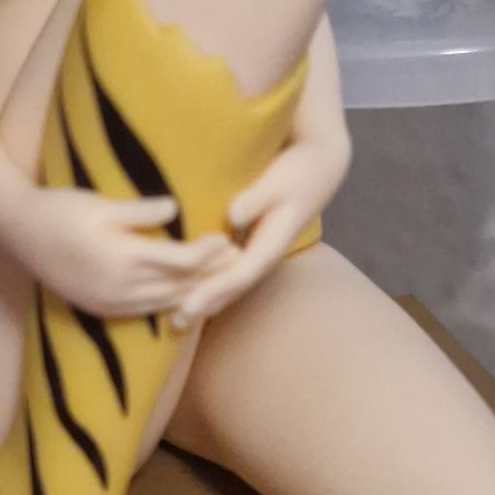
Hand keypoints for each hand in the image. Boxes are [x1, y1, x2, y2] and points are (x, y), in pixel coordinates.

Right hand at [1, 182, 236, 318]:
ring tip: (218, 279)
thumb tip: (177, 210)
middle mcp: (120, 288)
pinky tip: (182, 296)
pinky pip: (144, 313)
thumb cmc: (60, 209)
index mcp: (124, 258)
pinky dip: (168, 305)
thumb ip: (141, 212)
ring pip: (164, 304)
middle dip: (210, 276)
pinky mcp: (99, 308)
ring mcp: (108, 302)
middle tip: (239, 262)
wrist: (16, 232)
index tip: (230, 240)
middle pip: (179, 287)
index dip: (209, 253)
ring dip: (194, 293)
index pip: (181, 262)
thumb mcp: (101, 204)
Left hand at [171, 137, 346, 326]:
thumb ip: (256, 198)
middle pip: (233, 289)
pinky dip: (213, 287)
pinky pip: (232, 273)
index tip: (186, 307)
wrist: (320, 170)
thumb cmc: (296, 173)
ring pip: (232, 285)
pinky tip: (193, 293)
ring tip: (179, 319)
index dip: (212, 292)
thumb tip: (233, 215)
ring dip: (208, 302)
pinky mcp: (256, 248)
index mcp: (271, 244)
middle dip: (205, 306)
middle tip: (174, 324)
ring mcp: (262, 254)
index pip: (238, 276)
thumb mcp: (277, 180)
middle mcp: (266, 255)